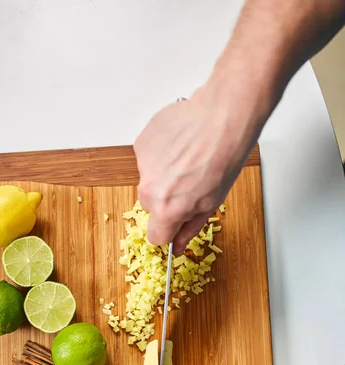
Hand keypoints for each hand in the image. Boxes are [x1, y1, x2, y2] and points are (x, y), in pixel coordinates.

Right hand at [134, 84, 260, 254]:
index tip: (176, 222)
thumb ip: (189, 228)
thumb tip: (178, 245)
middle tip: (189, 183)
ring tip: (188, 159)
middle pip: (151, 206)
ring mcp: (143, 164)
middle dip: (167, 200)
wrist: (223, 118)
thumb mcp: (212, 203)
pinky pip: (148, 158)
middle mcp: (149, 189)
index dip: (168, 230)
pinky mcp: (142, 143)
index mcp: (168, 209)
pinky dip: (161, 155)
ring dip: (164, 175)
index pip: (155, 236)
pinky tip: (181, 145)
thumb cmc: (224, 158)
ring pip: (150, 180)